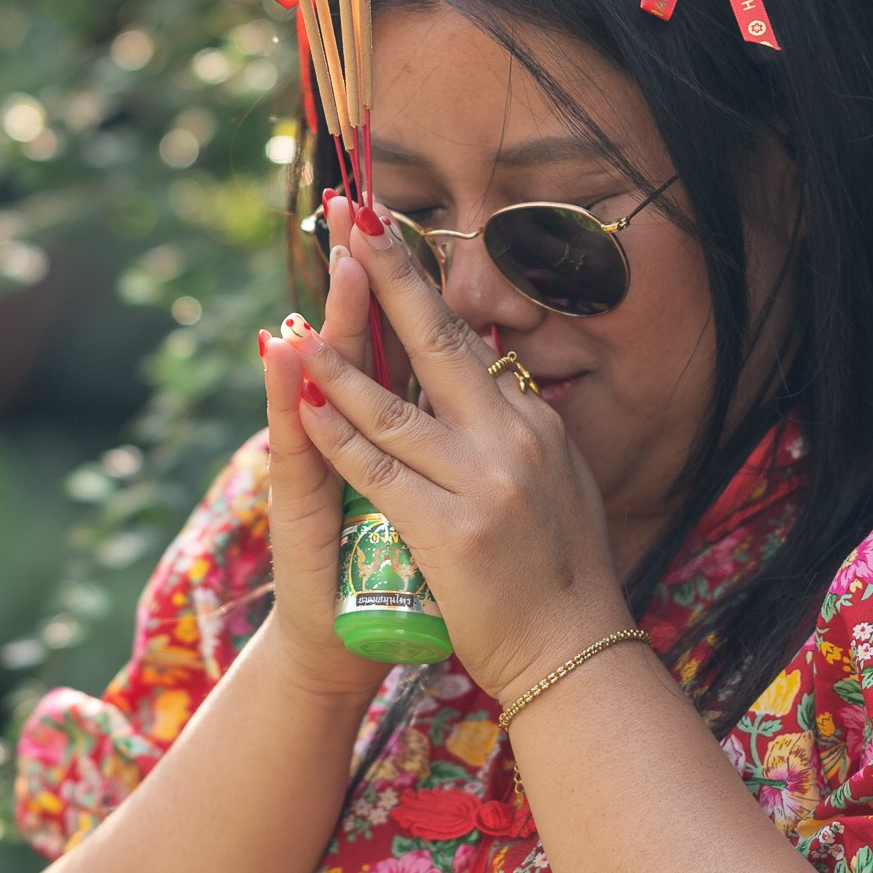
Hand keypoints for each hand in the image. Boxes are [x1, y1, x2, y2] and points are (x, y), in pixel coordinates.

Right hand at [256, 221, 388, 717]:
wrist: (341, 649)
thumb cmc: (395, 573)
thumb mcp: (428, 501)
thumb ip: (432, 444)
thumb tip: (468, 385)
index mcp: (389, 437)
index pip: (397, 346)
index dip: (400, 287)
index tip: (406, 224)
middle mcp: (339, 438)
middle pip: (357, 343)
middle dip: (362, 278)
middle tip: (356, 208)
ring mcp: (311, 465)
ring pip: (322, 378)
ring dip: (332, 318)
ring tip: (335, 260)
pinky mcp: (291, 501)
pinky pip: (296, 440)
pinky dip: (289, 394)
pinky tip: (280, 349)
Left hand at [288, 199, 631, 708]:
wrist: (574, 654)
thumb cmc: (559, 578)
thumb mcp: (554, 485)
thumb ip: (518, 434)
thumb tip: (496, 383)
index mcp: (533, 423)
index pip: (465, 344)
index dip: (421, 289)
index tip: (387, 238)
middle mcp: (514, 439)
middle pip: (438, 342)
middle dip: (388, 275)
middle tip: (351, 218)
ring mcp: (484, 483)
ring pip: (396, 406)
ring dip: (341, 360)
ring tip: (298, 318)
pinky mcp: (451, 530)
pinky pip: (379, 472)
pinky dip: (338, 436)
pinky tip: (305, 407)